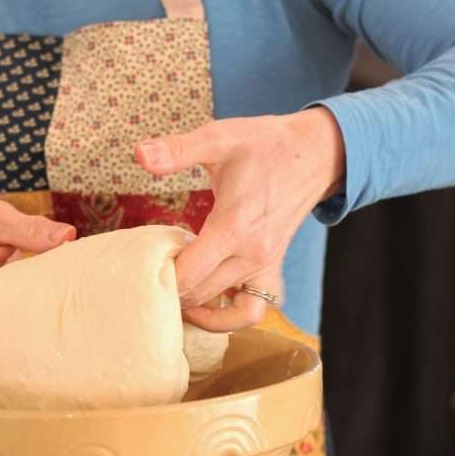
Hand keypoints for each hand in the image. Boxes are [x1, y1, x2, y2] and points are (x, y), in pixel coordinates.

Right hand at [0, 199, 75, 313]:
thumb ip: (30, 228)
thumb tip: (69, 236)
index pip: (25, 298)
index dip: (53, 284)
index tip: (74, 269)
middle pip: (33, 311)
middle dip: (59, 292)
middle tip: (81, 272)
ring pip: (35, 312)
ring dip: (55, 293)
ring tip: (73, 276)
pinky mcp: (8, 314)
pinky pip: (34, 308)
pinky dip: (49, 293)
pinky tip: (62, 280)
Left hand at [135, 108, 344, 330]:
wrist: (315, 153)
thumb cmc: (264, 144)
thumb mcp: (219, 138)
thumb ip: (178, 150)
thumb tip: (140, 154)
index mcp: (233, 226)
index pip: (188, 273)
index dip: (158, 275)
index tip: (140, 263)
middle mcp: (251, 254)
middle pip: (200, 295)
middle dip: (169, 291)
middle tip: (146, 275)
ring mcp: (264, 266)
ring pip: (225, 311)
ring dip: (195, 307)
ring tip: (172, 293)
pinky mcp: (272, 270)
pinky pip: (252, 311)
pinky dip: (229, 317)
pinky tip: (206, 303)